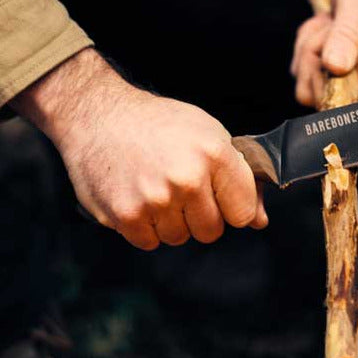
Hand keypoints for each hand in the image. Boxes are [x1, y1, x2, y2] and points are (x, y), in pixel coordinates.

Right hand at [11, 49, 266, 249]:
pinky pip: (149, 242)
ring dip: (170, 222)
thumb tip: (259, 221)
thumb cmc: (160, 124)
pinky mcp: (126, 214)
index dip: (232, 208)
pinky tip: (138, 197)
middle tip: (181, 190)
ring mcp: (156, 199)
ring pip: (179, 238)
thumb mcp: (209, 135)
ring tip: (156, 189)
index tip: (219, 197)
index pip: (243, 213)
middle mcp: (187, 178)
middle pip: (211, 231)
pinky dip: (145, 227)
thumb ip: (239, 179)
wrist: (98, 114)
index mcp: (215, 155)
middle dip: (200, 216)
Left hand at [291, 0, 357, 107]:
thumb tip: (334, 67)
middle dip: (314, 60)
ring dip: (309, 53)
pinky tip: (327, 33)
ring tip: (331, 26)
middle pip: (323, 101)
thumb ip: (346, 34)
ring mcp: (352, 90)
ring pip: (308, 92)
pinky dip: (307, 53)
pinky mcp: (334, 86)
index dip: (332, 100)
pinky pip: (304, 81)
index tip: (326, 63)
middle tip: (331, 27)